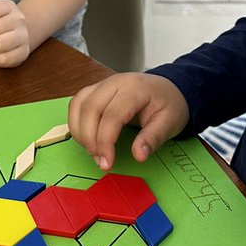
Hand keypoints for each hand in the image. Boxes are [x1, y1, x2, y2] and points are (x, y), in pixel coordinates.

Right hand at [69, 72, 189, 170]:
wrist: (168, 89)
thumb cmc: (169, 105)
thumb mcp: (169, 123)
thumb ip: (153, 139)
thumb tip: (138, 156)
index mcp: (135, 88)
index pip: (112, 115)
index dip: (105, 141)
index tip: (107, 163)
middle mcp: (115, 82)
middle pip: (90, 108)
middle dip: (90, 139)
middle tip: (100, 161)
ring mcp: (102, 84)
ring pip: (78, 105)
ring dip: (79, 131)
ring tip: (93, 151)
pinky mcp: (95, 90)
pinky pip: (77, 104)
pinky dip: (76, 123)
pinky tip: (86, 138)